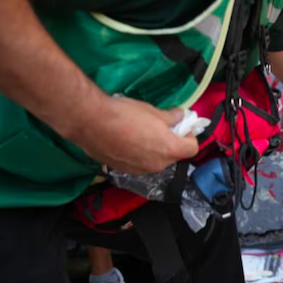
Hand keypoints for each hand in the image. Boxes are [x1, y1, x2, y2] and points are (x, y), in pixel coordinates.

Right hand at [64, 95, 199, 174]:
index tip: (180, 126)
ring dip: (155, 150)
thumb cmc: (125, 114)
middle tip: (161, 127)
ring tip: (141, 133)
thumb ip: (171, 117)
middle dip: (172, 143)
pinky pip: (140, 164)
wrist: (90, 122)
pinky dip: (140, 155)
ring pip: (156, 161)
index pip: (192, 149)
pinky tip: (127, 141)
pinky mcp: (124, 171)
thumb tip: (181, 116)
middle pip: (174, 156)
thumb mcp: (153, 111)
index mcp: (169, 149)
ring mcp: (140, 170)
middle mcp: (157, 165)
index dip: (189, 136)